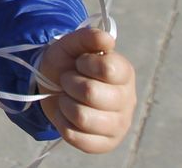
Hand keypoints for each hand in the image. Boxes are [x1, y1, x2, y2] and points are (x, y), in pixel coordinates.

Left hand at [37, 27, 135, 152]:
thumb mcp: (71, 45)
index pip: (107, 69)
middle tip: (69, 81)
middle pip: (90, 93)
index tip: (79, 63)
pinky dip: (63, 123)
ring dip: (65, 103)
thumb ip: (87, 37)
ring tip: (68, 98)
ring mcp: (119, 125)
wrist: (54, 88)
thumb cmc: (68, 65)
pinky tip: (67, 115)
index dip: (85, 63)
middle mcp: (127, 100)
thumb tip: (107, 39)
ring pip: (82, 117)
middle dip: (69, 83)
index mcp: (124, 73)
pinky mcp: (105, 144)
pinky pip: (76, 137)